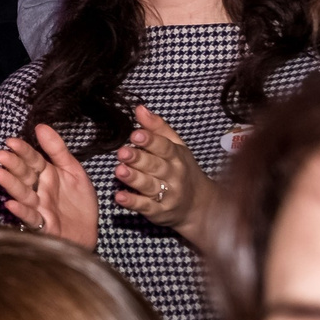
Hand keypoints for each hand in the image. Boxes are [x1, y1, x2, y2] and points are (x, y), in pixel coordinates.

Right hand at [0, 124, 99, 248]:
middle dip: (12, 165)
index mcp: (47, 175)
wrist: (88, 232)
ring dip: (10, 184)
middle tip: (0, 155)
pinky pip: (31, 217)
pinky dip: (21, 211)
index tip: (11, 141)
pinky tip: (11, 204)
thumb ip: (58, 150)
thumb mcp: (74, 171)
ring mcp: (39, 207)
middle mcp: (39, 190)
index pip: (32, 160)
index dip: (23, 151)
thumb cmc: (79, 202)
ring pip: (23, 194)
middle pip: (24, 175)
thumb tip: (41, 126)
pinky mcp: (42, 224)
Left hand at [112, 105, 212, 243]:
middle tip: (122, 152)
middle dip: (138, 158)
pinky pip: (145, 206)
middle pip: (154, 165)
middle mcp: (173, 175)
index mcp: (177, 157)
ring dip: (134, 178)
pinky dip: (133, 202)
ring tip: (119, 171)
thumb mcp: (176, 147)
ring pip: (149, 185)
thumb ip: (157, 128)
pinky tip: (119, 197)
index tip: (135, 134)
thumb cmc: (182, 170)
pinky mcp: (159, 212)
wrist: (199, 206)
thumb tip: (139, 108)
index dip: (150, 141)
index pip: (164, 147)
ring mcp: (167, 194)